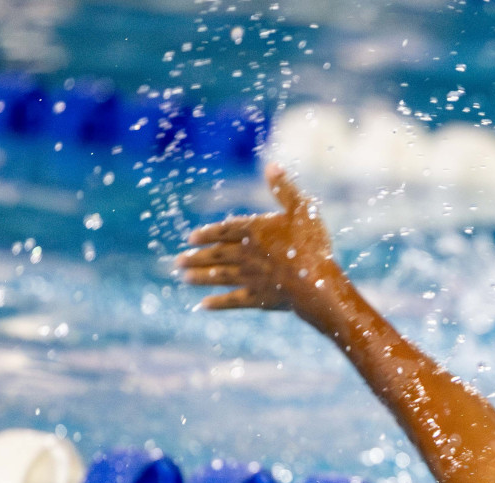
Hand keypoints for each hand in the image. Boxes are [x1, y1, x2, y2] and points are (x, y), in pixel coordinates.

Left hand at [176, 164, 343, 318]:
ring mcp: (250, 278)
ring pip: (219, 276)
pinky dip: (218, 303)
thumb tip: (271, 165)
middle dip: (196, 258)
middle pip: (216, 254)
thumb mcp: (302, 210)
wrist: (316, 283)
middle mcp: (245, 254)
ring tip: (184, 278)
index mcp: (253, 231)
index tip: (191, 238)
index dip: (207, 234)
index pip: (223, 230)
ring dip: (200, 277)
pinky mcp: (258, 298)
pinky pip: (233, 300)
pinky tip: (205, 305)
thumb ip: (285, 189)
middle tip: (178, 261)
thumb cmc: (311, 245)